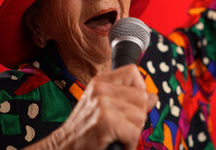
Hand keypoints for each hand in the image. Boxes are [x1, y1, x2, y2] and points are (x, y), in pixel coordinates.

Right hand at [25, 64, 157, 149]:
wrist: (62, 149)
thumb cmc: (85, 132)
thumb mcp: (104, 108)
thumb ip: (128, 99)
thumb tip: (153, 96)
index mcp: (100, 82)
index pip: (133, 73)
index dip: (138, 91)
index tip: (127, 107)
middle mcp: (100, 89)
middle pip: (142, 97)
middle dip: (137, 117)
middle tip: (118, 126)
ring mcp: (102, 104)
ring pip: (140, 116)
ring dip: (132, 132)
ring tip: (114, 135)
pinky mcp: (105, 121)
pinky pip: (134, 133)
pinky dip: (128, 144)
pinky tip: (114, 143)